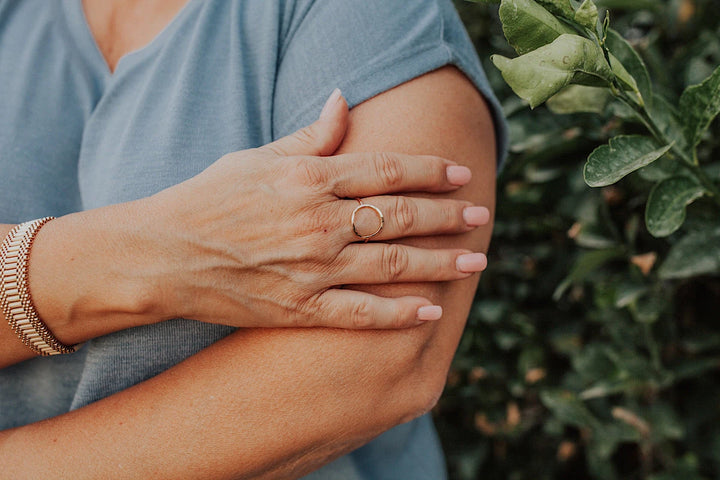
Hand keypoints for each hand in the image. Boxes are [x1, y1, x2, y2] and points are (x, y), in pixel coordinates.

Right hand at [148, 90, 489, 328]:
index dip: (431, 171)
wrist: (162, 254)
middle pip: (400, 216)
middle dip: (447, 215)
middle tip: (481, 217)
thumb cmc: (207, 199)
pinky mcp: (301, 309)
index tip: (459, 174)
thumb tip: (343, 99)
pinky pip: (361, 314)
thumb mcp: (257, 156)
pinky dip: (398, 314)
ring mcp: (313, 268)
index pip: (387, 170)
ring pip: (392, 263)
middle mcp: (319, 221)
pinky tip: (431, 311)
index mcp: (310, 178)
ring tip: (475, 261)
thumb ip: (309, 134)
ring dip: (440, 263)